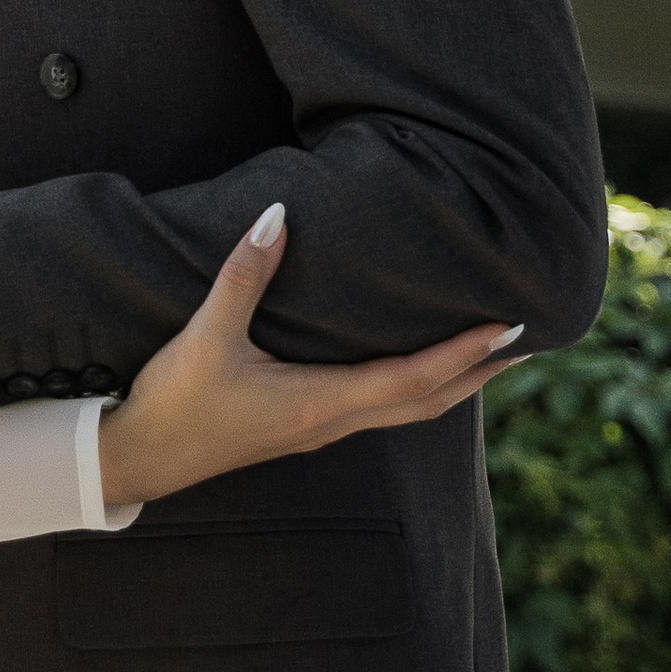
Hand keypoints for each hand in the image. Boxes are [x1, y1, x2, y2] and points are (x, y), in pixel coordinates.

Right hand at [96, 206, 522, 509]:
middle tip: (527, 340)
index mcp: (323, 403)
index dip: (465, 353)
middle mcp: (334, 422)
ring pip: (409, 409)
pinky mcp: (305, 427)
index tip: (511, 328)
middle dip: (479, 372)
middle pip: (428, 401)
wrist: (143, 457)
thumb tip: (278, 215)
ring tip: (489, 355)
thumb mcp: (207, 333)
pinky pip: (382, 408)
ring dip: (455, 383)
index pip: (414, 377)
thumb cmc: (177, 399)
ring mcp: (321, 430)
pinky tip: (415, 371)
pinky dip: (417, 387)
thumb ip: (245, 274)